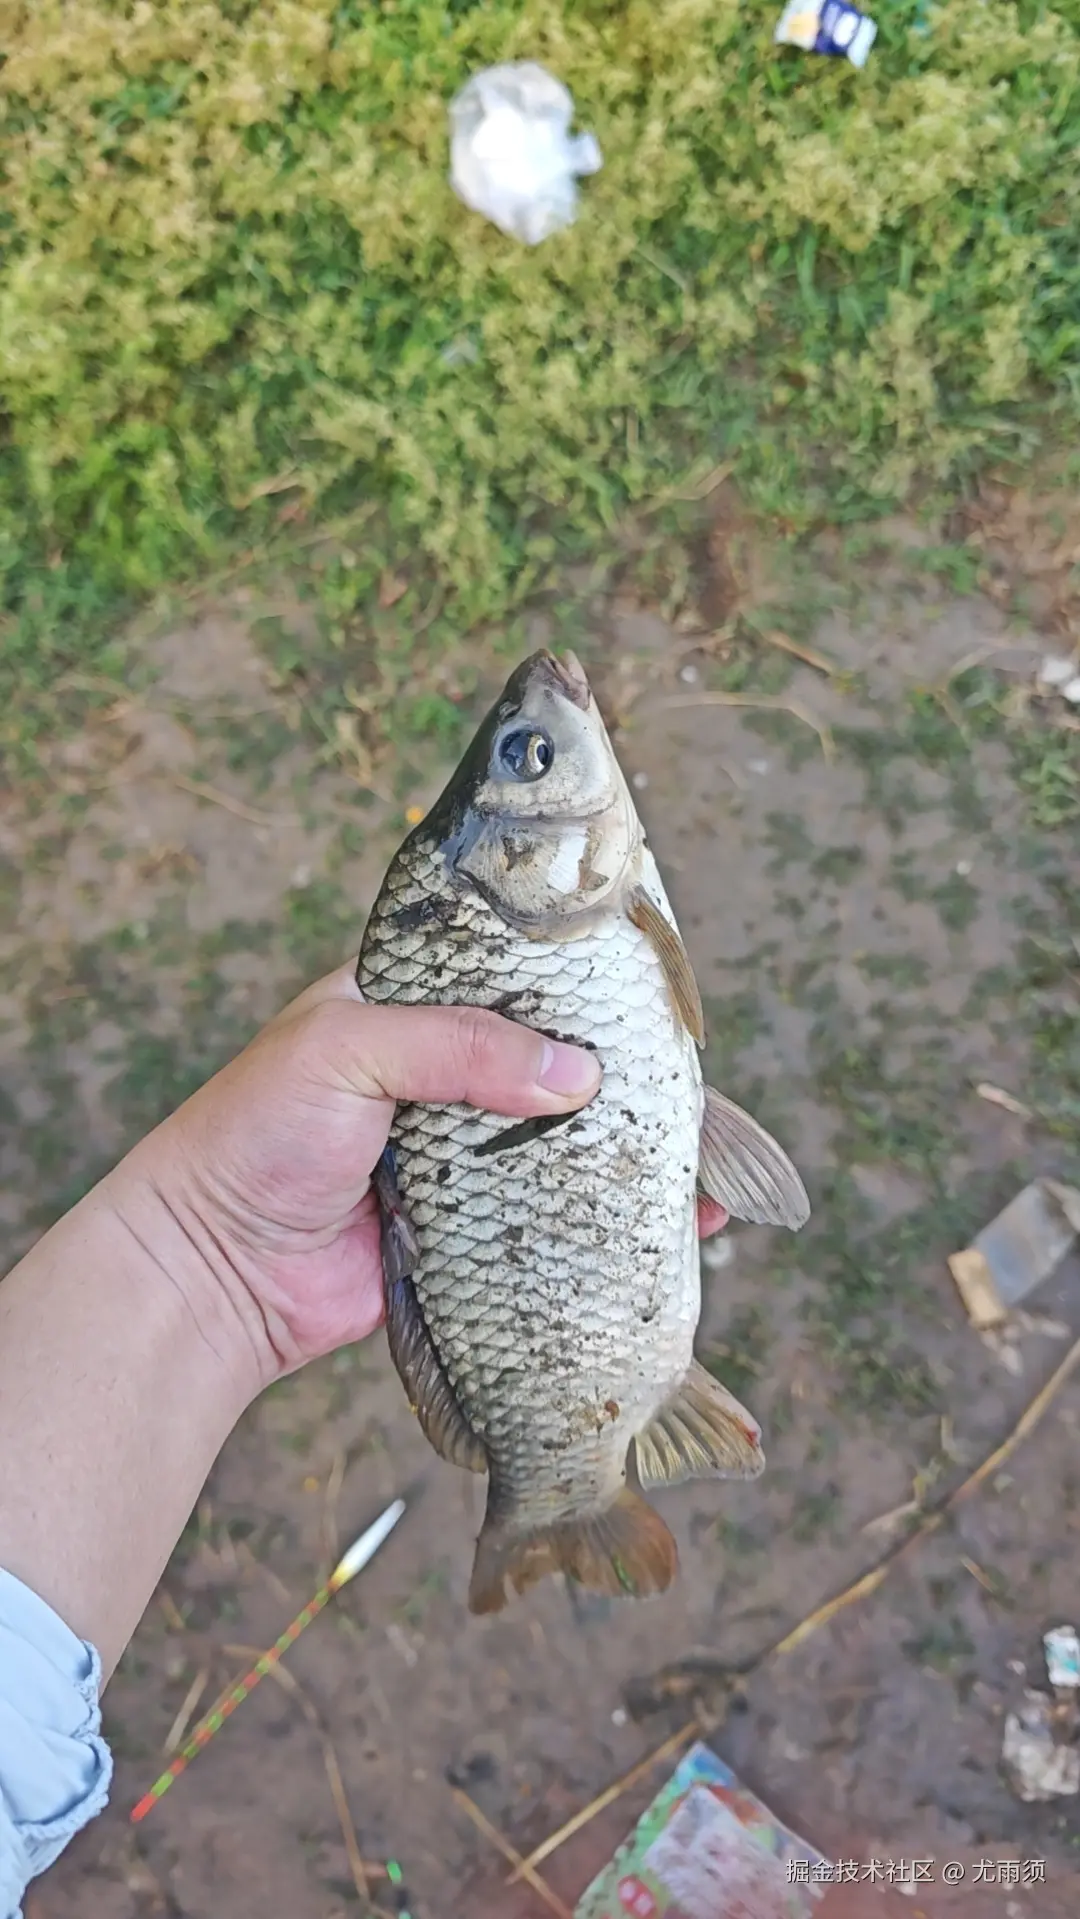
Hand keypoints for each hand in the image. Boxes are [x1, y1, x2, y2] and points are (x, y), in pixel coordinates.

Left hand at [112, 965, 727, 1395]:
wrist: (214, 1274)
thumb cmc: (255, 1137)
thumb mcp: (346, 1052)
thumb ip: (459, 1047)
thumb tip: (577, 1074)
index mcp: (409, 1001)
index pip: (512, 970)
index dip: (579, 975)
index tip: (651, 982)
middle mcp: (445, 1070)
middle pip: (557, 1056)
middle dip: (625, 1068)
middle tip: (690, 1076)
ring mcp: (465, 1151)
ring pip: (569, 1137)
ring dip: (633, 1145)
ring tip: (704, 1151)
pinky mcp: (478, 1226)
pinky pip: (560, 1214)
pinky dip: (619, 1216)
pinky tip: (687, 1221)